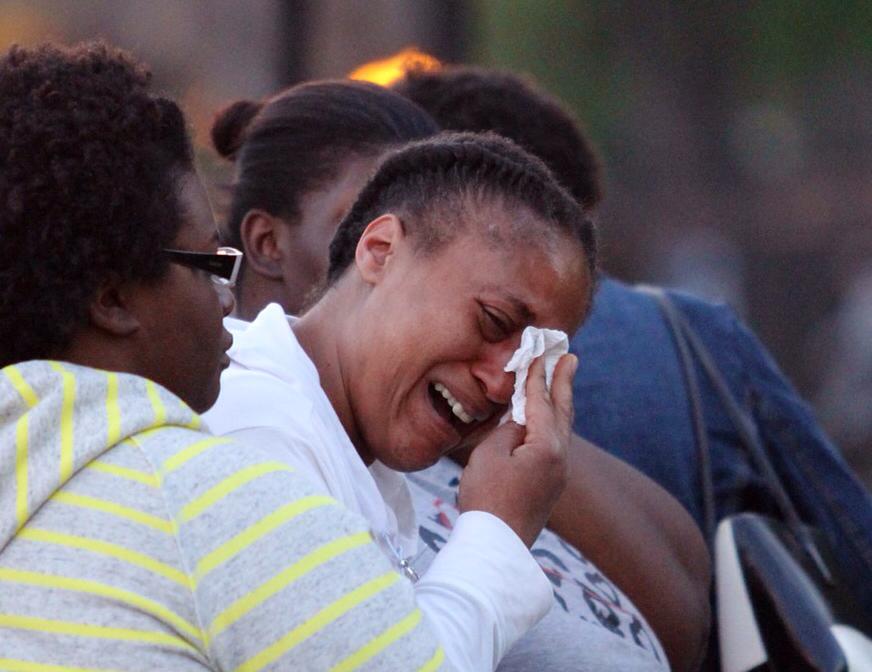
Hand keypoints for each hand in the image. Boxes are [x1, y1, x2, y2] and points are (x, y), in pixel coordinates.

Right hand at [457, 353, 577, 545]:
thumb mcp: (490, 453)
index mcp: (547, 446)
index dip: (538, 376)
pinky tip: (547, 421)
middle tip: (570, 357)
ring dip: (560, 403)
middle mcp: (560, 458)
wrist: (495, 545)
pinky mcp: (550, 486)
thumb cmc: (487, 497)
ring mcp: (558, 474)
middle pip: (562, 412)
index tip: (539, 353)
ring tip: (561, 382)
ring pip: (562, 429)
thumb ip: (508, 429)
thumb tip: (521, 423)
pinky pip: (556, 444)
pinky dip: (553, 423)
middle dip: (564, 383)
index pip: (542, 401)